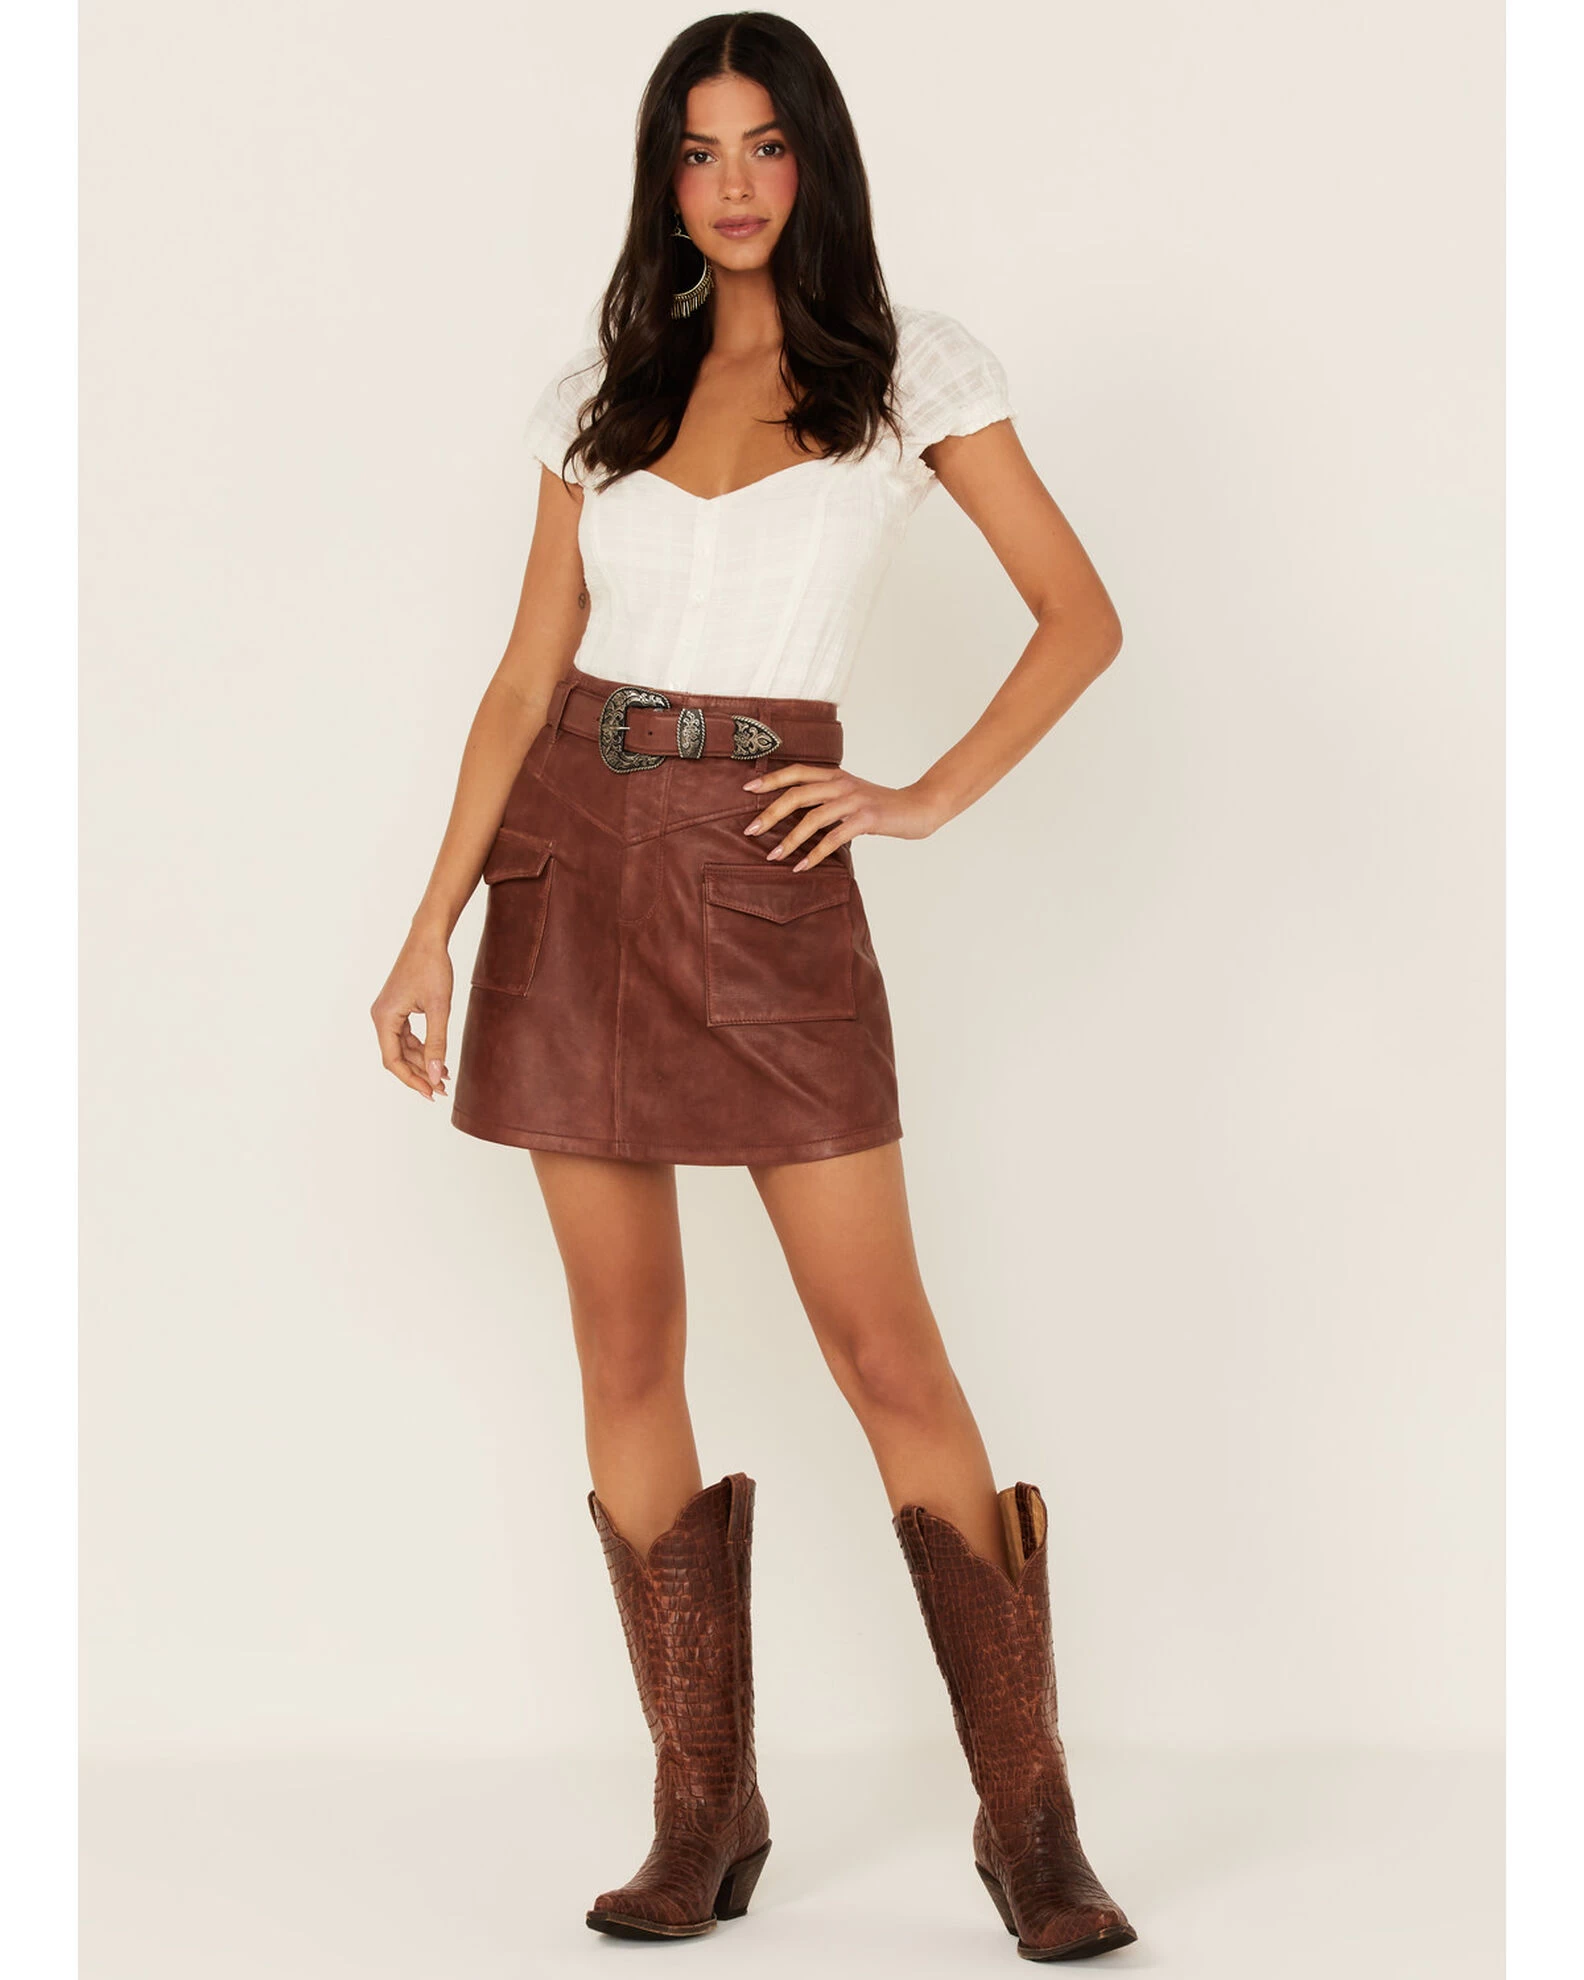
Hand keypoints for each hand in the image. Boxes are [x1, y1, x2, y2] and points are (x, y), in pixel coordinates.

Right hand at [370, 933, 453, 1100]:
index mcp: (384, 1018)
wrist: (428, 939)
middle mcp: (381, 1017)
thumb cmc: (432, 968)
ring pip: (402, 1048)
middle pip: (397, 1057)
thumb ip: (437, 1043)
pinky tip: (438, 1058)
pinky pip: (406, 1036)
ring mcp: (388, 1013)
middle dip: (419, 1074)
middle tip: (442, 1090)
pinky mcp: (397, 1008)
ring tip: (444, 1076)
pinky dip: (421, 1048)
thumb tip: (437, 1075)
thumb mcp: (438, 1008)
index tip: (431, 1093)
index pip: (393, 1061)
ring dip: (422, 1063)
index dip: (412, 1080)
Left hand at [741, 764, 942, 869]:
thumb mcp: (850, 794)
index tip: (747, 789)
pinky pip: (833, 838)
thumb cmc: (881, 805)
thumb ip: (826, 798)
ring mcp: (854, 800)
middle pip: (797, 794)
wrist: (918, 807)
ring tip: (773, 856)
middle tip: (750, 830)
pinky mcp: (866, 819)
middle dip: (770, 813)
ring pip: (812, 818)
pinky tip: (802, 866)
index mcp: (835, 775)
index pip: (796, 772)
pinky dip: (815, 854)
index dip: (770, 779)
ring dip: (789, 839)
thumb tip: (795, 814)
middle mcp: (841, 784)